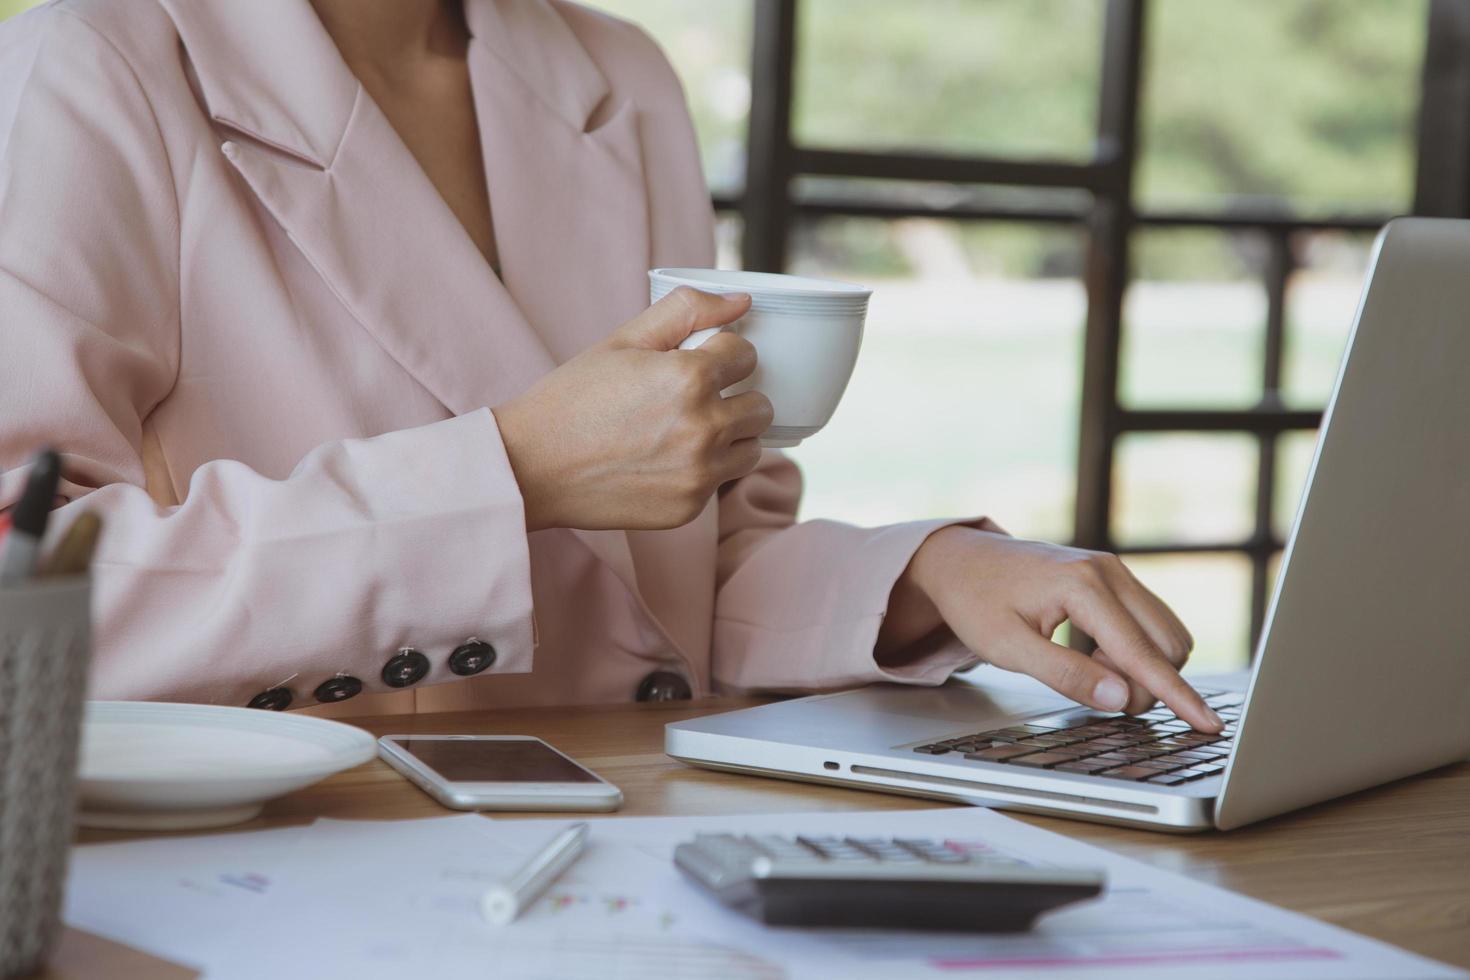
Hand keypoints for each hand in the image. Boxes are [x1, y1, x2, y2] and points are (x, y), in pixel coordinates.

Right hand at [494, 287, 772, 531]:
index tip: (698, 360)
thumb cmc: (573, 397)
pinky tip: (664, 460)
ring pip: (752, 447)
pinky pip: (722, 481)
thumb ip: (686, 310)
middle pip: (760, 406)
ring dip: (731, 434)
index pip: (746, 355)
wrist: (531, 467)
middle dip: (735, 394)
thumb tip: (742, 300)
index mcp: (690, 379)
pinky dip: (705, 469)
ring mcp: (700, 474)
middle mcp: (704, 429)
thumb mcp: (623, 340)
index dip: (722, 353)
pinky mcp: (689, 508)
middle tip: (693, 397)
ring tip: (686, 429)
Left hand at [904, 527, 1221, 731]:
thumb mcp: (1007, 648)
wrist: (960, 559)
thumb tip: (1121, 700)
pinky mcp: (1116, 578)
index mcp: (1082, 585)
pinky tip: (1095, 653)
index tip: (1208, 724)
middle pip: (1166, 645)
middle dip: (1145, 684)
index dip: (1176, 696)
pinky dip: (1135, 650)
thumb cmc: (976, 600)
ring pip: (1166, 634)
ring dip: (1141, 667)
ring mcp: (1116, 570)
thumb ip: (1066, 675)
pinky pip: (1151, 622)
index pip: (1142, 653)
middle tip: (1090, 690)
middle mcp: (1109, 571)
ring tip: (1086, 667)